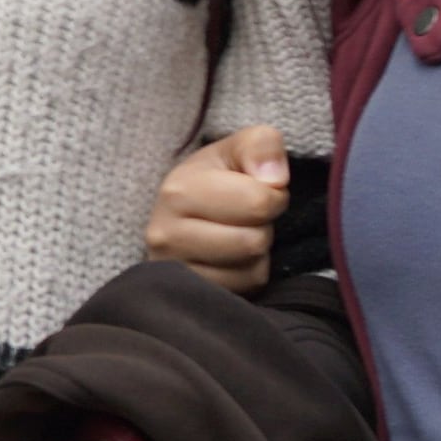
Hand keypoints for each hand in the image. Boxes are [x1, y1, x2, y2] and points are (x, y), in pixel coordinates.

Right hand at [144, 124, 288, 298]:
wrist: (182, 214)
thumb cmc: (216, 179)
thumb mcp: (237, 148)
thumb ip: (261, 144)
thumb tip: (275, 179)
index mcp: (177, 191)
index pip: (258, 202)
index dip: (274, 196)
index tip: (260, 190)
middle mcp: (166, 234)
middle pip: (254, 241)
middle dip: (263, 226)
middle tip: (247, 217)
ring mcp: (173, 271)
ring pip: (251, 269)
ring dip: (257, 253)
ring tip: (237, 234)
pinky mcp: (185, 297)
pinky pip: (244, 291)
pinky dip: (248, 276)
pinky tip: (232, 259)